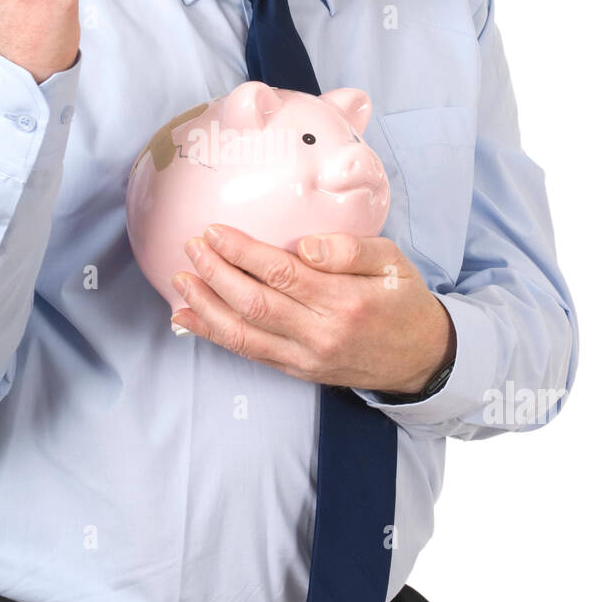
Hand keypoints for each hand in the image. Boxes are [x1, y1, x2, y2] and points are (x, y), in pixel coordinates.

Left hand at [169, 225, 456, 394]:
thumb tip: (305, 245)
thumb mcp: (392, 262)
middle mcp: (321, 334)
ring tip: (180, 281)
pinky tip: (188, 318)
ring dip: (206, 307)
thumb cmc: (403, 300)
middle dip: (216, 274)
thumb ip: (350, 249)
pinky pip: (248, 353)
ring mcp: (306, 358)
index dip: (243, 252)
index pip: (282, 274)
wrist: (421, 358)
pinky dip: (214, 335)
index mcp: (345, 301)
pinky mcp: (297, 371)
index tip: (216, 231)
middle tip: (191, 248)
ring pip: (244, 334)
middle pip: (255, 304)